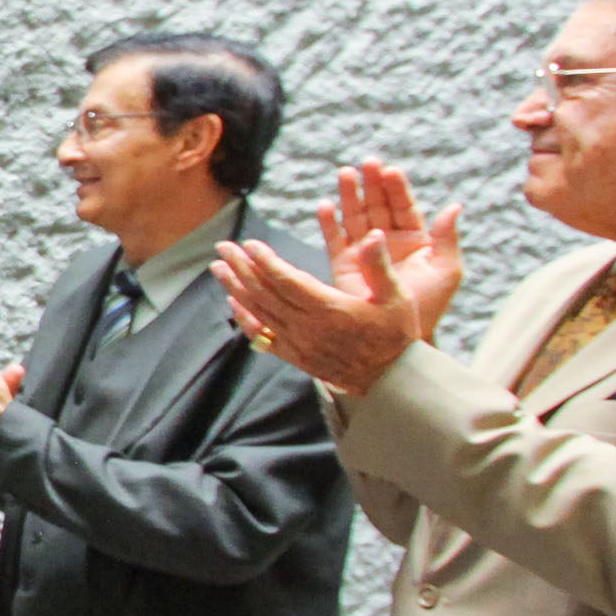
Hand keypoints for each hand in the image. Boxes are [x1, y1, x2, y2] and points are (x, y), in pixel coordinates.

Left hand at [211, 228, 426, 395]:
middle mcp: (308, 327)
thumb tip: (372, 235)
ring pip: (259, 312)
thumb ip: (379, 265)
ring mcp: (298, 343)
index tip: (248, 243)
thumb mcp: (397, 297)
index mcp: (330, 309)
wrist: (391, 380)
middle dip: (241, 267)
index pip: (287, 281)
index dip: (265, 261)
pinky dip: (245, 318)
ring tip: (218, 268)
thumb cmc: (396, 334)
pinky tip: (233, 302)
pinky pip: (263, 337)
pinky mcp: (296, 356)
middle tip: (222, 246)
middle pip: (265, 293)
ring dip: (236, 288)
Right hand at [318, 160, 462, 340]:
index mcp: (415, 239)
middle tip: (365, 164)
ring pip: (355, 217)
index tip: (389, 171)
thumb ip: (448, 239)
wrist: (401, 338)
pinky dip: (329, 223)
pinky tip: (325, 206)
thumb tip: (454, 206)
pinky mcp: (344, 265)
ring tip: (344, 174)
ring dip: (349, 195)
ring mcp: (365, 252)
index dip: (396, 188)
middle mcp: (387, 241)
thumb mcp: (447, 271)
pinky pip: (335, 239)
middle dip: (371, 184)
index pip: (404, 206)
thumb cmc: (429, 307)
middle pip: (377, 205)